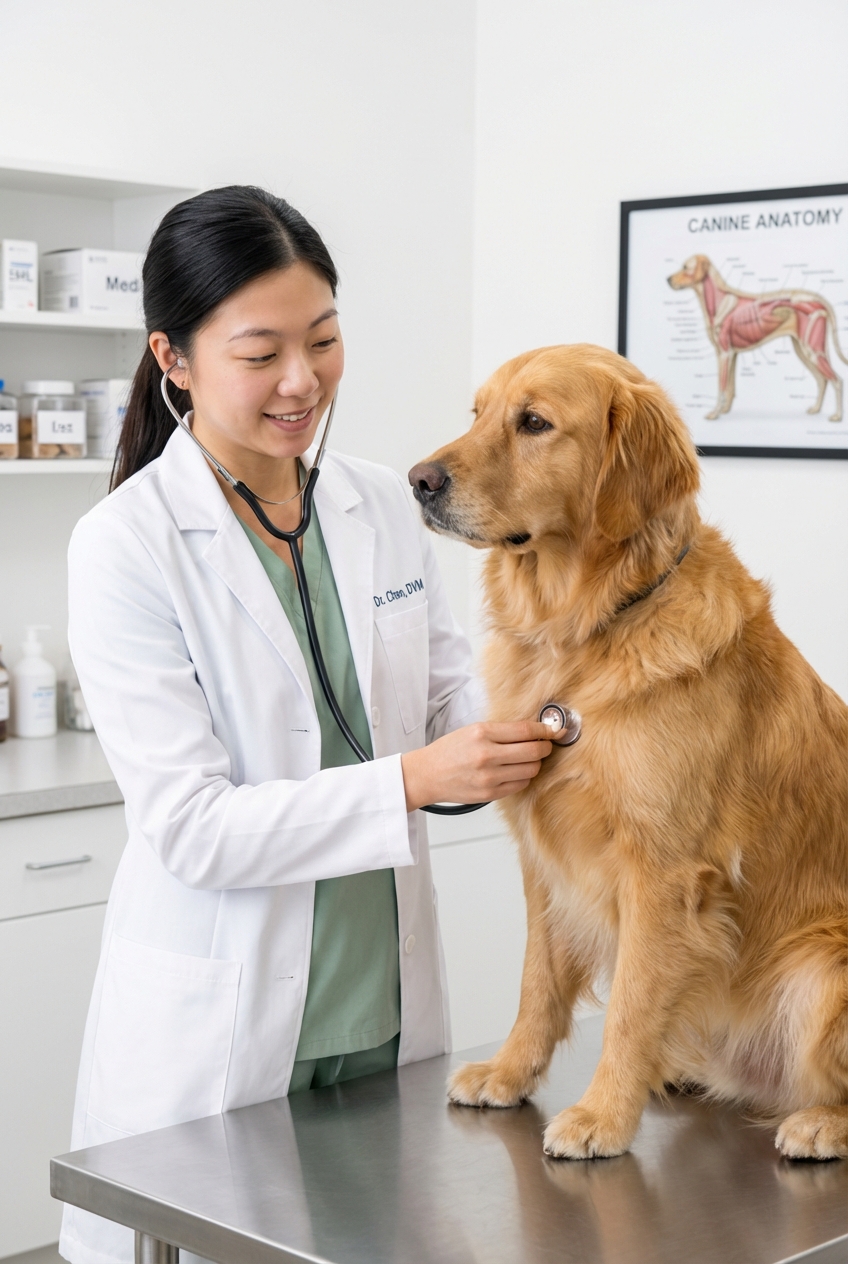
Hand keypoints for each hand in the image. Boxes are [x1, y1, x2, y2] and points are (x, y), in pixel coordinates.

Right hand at [401, 721, 552, 811]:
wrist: (428, 774)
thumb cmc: (449, 750)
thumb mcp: (472, 730)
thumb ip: (501, 731)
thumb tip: (533, 730)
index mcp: (482, 733)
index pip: (525, 731)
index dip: (545, 730)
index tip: (554, 730)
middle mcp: (487, 755)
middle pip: (534, 752)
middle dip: (546, 747)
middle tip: (546, 745)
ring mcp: (489, 777)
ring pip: (531, 770)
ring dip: (535, 764)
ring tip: (528, 759)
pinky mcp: (490, 794)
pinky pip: (520, 785)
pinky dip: (523, 777)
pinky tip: (515, 771)